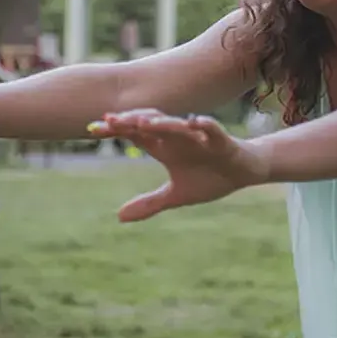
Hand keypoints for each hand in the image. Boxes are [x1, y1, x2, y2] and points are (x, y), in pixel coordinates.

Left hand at [90, 110, 269, 222]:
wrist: (243, 172)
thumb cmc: (209, 178)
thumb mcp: (176, 196)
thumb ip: (149, 203)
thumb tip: (118, 217)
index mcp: (165, 148)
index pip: (136, 135)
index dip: (116, 131)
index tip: (93, 128)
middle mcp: (178, 138)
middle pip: (152, 125)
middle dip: (132, 122)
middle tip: (110, 120)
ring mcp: (199, 138)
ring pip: (178, 127)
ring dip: (162, 123)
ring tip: (144, 122)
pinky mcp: (222, 141)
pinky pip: (212, 130)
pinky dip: (204, 126)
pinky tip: (194, 122)